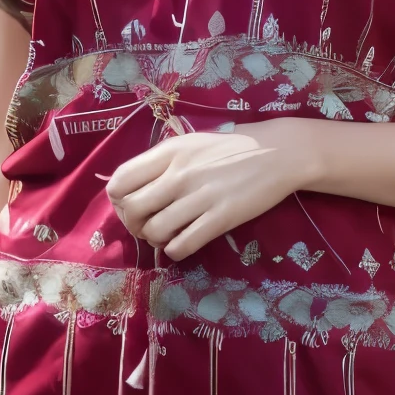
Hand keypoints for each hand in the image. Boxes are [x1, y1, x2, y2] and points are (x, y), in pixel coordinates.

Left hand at [105, 119, 313, 260]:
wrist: (277, 152)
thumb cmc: (230, 148)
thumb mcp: (190, 144)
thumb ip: (161, 162)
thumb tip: (131, 187)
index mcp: (169, 152)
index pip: (120, 180)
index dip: (117, 200)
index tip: (131, 205)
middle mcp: (179, 173)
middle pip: (131, 209)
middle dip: (134, 224)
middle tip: (147, 225)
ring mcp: (200, 196)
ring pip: (154, 230)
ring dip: (155, 239)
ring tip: (167, 234)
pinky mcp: (221, 218)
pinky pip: (182, 245)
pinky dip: (175, 250)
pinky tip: (183, 243)